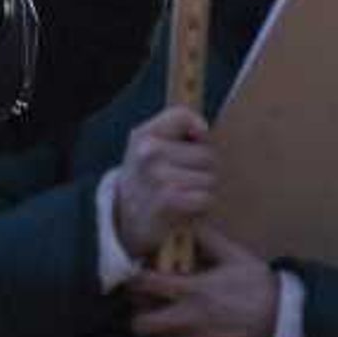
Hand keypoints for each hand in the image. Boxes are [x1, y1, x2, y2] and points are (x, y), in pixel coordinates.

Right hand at [110, 106, 215, 254]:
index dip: (197, 131)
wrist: (128, 220)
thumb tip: (203, 127)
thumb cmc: (148, 179)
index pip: (183, 116)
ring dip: (204, 191)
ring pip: (210, 178)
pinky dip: (201, 207)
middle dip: (205, 169)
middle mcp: (149, 152)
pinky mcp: (168, 201)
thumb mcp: (150, 145)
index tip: (195, 142)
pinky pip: (205, 198)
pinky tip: (186, 209)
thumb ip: (175, 125)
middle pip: (207, 154)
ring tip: (185, 195)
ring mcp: (158, 176)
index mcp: (144, 135)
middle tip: (186, 180)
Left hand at [128, 232, 280, 336]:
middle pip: (141, 325)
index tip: (139, 276)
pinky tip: (194, 328)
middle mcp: (189, 320)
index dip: (135, 280)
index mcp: (194, 291)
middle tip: (148, 304)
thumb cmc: (260, 288)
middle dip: (139, 314)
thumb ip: (208, 239)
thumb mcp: (236, 257)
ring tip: (172, 315)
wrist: (285, 325)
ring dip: (160, 328)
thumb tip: (187, 223)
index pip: (146, 286)